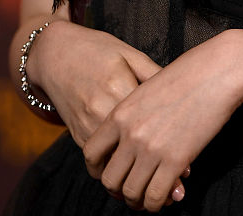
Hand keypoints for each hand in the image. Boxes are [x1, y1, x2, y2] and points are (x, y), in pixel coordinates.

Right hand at [26, 20, 189, 203]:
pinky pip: (97, 163)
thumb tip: (182, 95)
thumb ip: (153, 75)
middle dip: (153, 176)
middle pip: (130, 155)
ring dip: (133, 182)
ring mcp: (86, 124)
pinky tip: (132, 178)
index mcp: (119, 87)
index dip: (170, 150)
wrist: (55, 52)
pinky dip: (114, 173)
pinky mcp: (76, 134)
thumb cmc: (98, 50)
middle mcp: (101, 110)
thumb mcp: (130, 55)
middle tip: (175, 192)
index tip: (187, 169)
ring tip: (156, 193)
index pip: (149, 127)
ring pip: (111, 167)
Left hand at [83, 31, 242, 211]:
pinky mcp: (175, 160)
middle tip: (131, 189)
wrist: (217, 72)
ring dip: (138, 201)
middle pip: (110, 179)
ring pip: (131, 193)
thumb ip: (134, 112)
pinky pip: (155, 196)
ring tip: (148, 197)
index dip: (97, 169)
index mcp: (121, 113)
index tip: (110, 172)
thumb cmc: (188, 74)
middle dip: (119, 189)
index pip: (91, 152)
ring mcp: (152, 148)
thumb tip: (129, 136)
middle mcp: (131, 133)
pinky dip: (157, 203)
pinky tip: (166, 197)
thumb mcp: (148, 86)